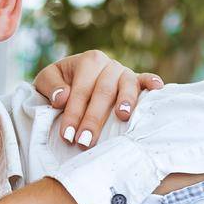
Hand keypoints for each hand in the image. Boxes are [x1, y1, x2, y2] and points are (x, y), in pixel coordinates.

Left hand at [34, 50, 162, 148]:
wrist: (70, 79)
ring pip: (126, 86)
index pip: (81, 91)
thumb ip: (51, 86)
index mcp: (88, 61)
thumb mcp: (45, 80)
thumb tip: (63, 98)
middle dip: (93, 118)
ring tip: (123, 116)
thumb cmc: (57, 84)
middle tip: (85, 141)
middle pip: (103, 92)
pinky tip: (158, 89)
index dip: (73, 114)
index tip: (67, 136)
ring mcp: (124, 73)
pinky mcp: (136, 81)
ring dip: (125, 101)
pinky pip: (145, 80)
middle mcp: (108, 65)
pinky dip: (152, 82)